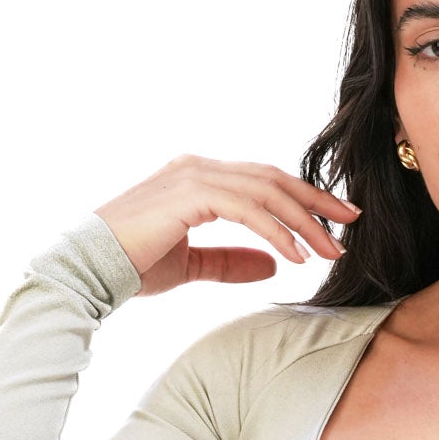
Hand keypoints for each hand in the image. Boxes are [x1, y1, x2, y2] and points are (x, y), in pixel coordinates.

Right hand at [93, 154, 360, 297]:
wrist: (86, 270)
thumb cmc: (131, 266)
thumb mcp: (192, 265)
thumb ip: (232, 261)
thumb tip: (275, 265)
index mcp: (198, 177)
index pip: (263, 180)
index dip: (303, 198)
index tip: (338, 219)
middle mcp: (197, 168)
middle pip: (273, 178)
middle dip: (316, 201)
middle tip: (352, 223)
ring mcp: (192, 177)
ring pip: (265, 191)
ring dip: (304, 221)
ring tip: (331, 250)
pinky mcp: (189, 195)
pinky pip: (247, 209)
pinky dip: (277, 231)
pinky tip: (298, 256)